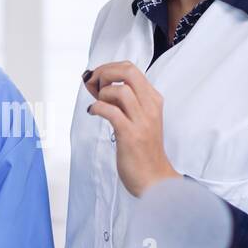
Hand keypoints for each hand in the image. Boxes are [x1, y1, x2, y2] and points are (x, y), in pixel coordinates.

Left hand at [83, 61, 180, 197]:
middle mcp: (150, 106)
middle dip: (105, 73)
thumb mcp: (139, 118)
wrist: (154, 178)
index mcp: (153, 100)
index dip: (109, 69)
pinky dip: (97, 108)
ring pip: (120, 90)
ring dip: (102, 93)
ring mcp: (141, 120)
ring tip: (97, 104)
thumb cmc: (143, 150)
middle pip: (128, 71)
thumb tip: (98, 83)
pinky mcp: (130, 134)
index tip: (96, 79)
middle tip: (93, 85)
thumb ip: (124, 101)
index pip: (132, 69)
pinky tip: (93, 112)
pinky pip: (110, 111)